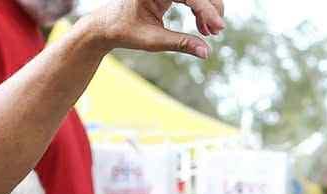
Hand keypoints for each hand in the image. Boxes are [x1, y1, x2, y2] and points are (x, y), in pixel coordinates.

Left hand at [77, 0, 224, 58]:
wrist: (107, 26)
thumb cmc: (125, 31)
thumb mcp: (153, 40)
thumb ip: (181, 44)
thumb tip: (206, 52)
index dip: (207, 10)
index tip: (219, 28)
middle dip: (211, 8)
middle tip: (216, 31)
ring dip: (208, 10)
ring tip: (210, 32)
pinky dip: (200, 10)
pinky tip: (203, 28)